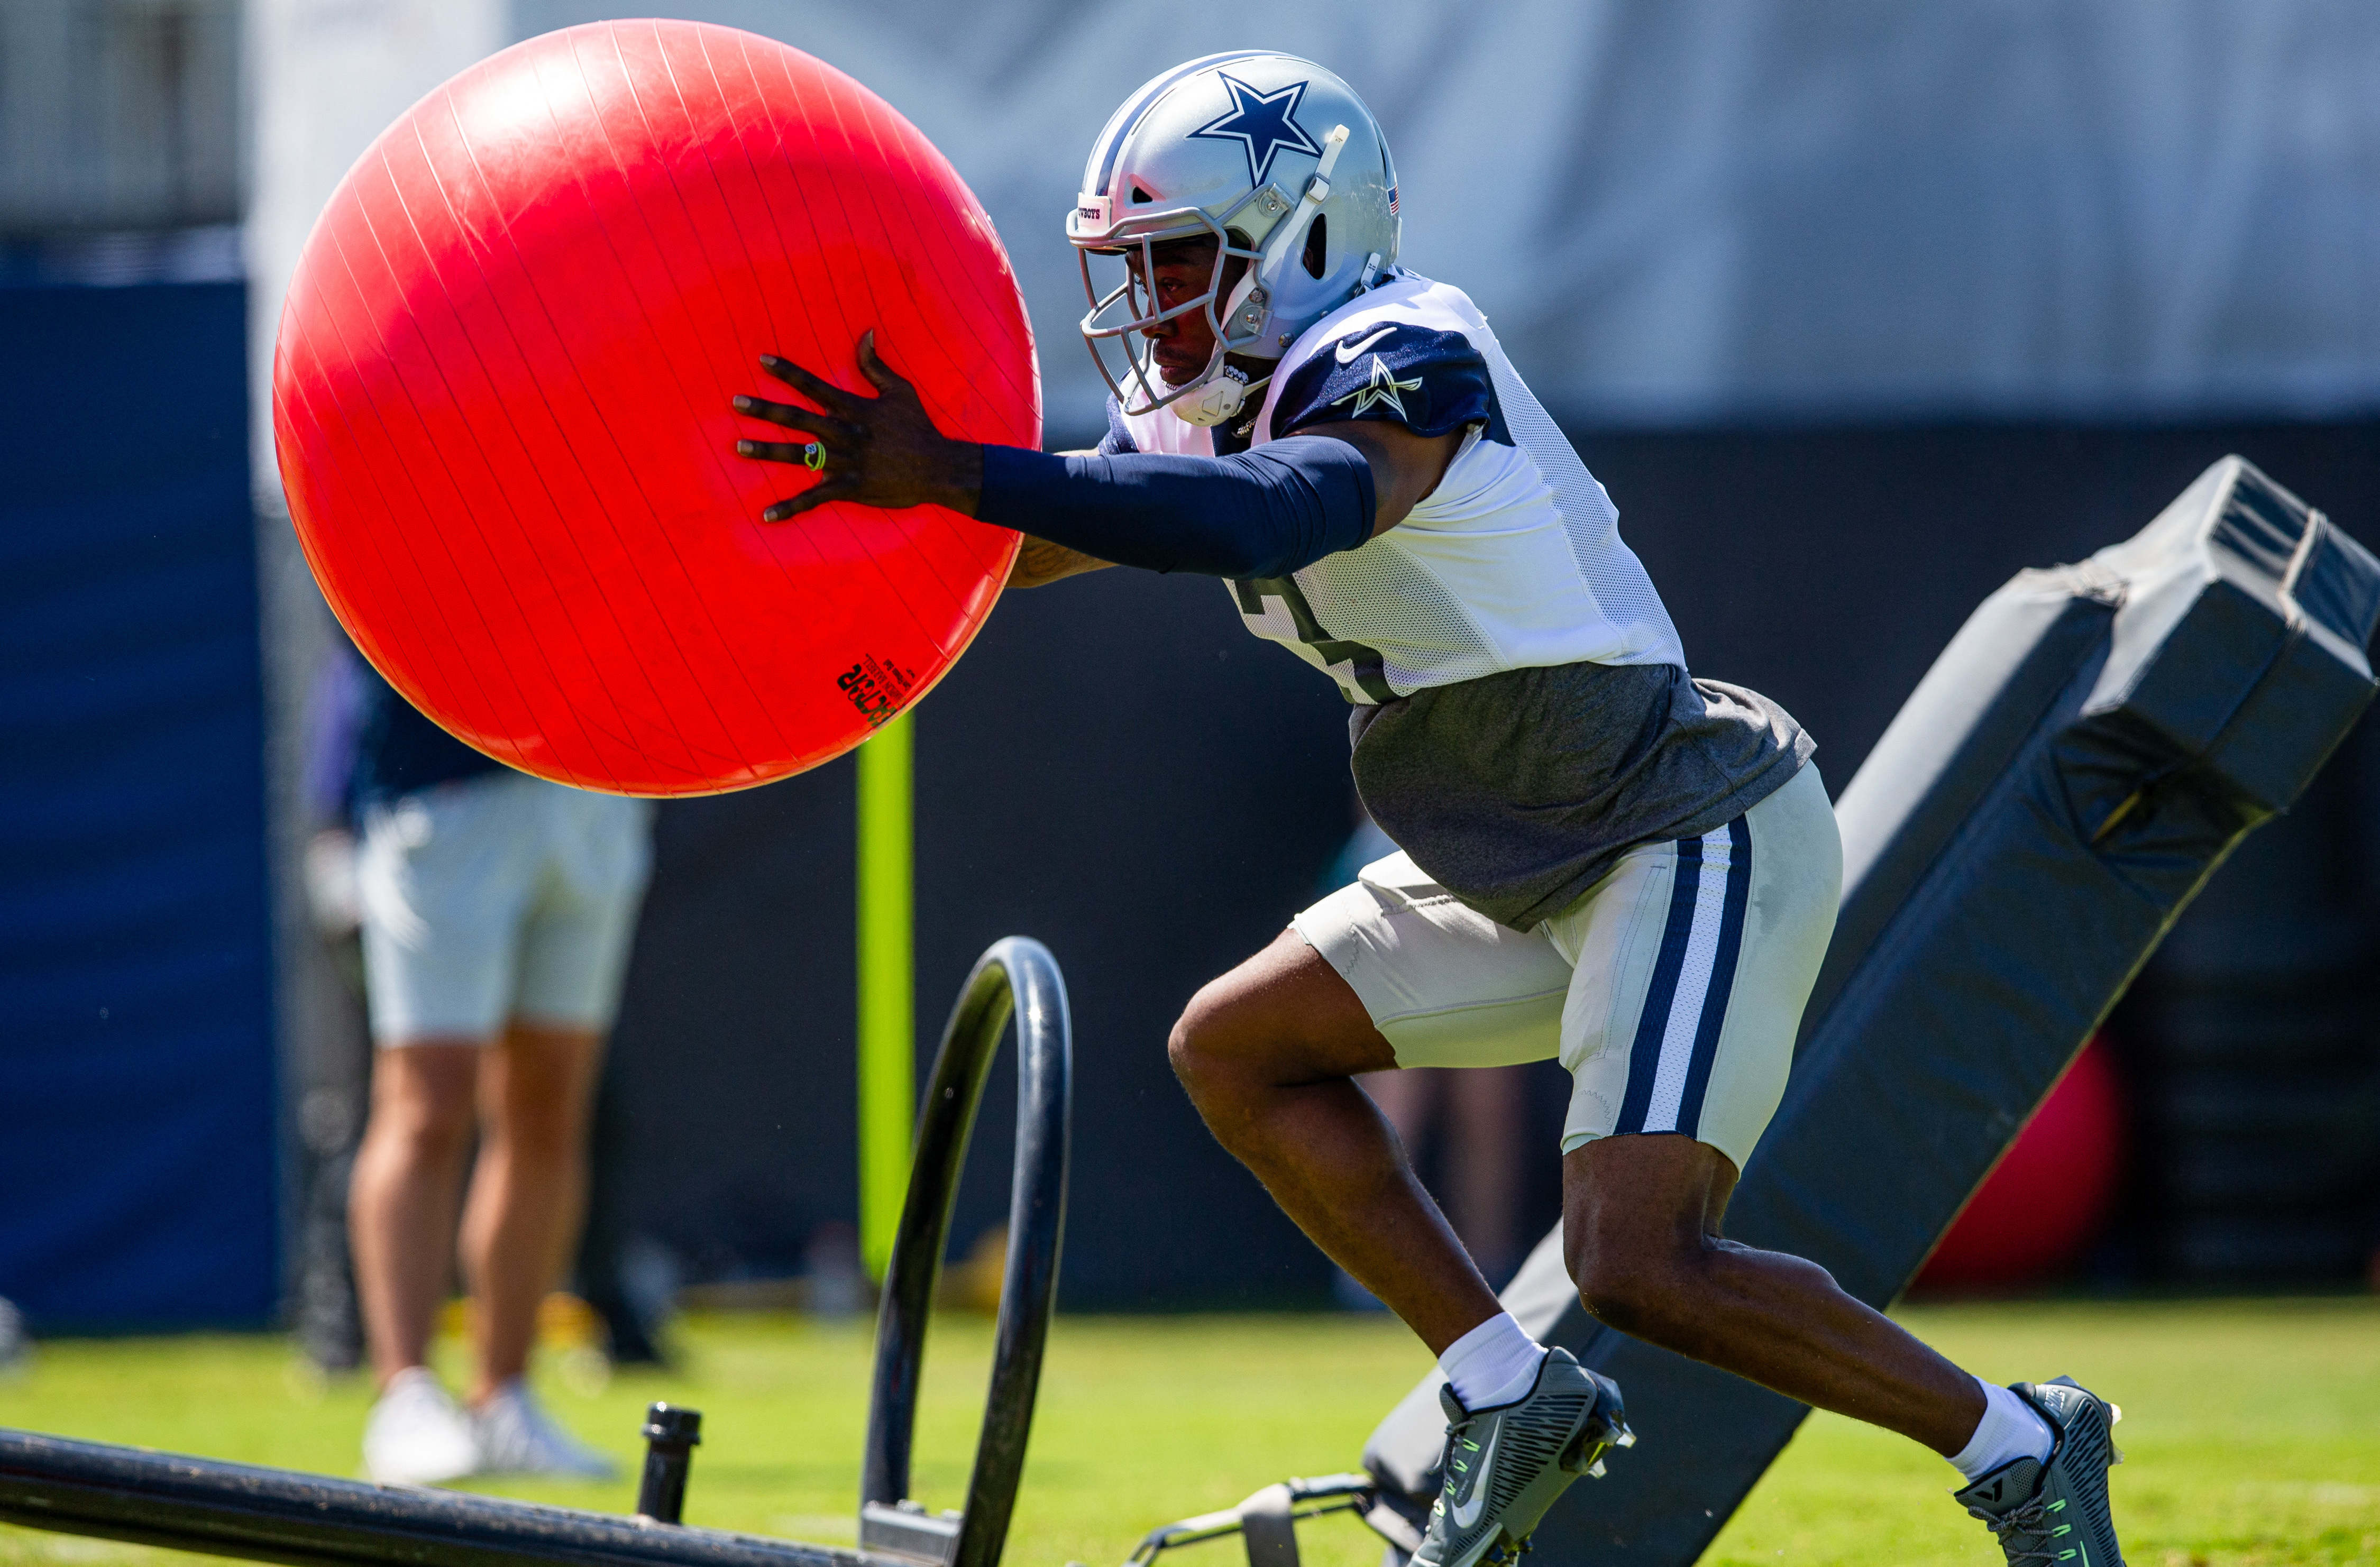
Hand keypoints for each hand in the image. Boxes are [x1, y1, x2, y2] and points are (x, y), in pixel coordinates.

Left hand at [732, 330, 982, 521]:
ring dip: (767, 451)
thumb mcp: (900, 390)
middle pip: (797, 419)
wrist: (937, 468)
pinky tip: (766, 515)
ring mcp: (844, 462)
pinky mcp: (849, 488)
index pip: (813, 386)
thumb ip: (875, 364)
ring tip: (739, 447)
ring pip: (799, 456)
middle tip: (736, 402)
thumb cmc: (919, 427)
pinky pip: (814, 499)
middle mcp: (844, 433)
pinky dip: (790, 508)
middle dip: (765, 410)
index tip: (761, 361)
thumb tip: (865, 333)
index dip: (787, 372)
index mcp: (853, 408)